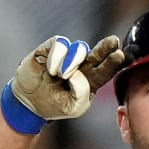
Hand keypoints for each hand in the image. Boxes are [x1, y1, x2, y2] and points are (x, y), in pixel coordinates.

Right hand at [10, 35, 124, 121]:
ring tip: (62, 75)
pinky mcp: (51, 48)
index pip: (106, 70)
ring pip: (79, 48)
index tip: (119, 55)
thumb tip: (78, 73)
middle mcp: (82, 65)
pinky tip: (51, 70)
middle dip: (106, 47)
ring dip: (72, 61)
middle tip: (113, 42)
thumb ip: (81, 92)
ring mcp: (67, 55)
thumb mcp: (73, 107)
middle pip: (98, 53)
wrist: (30, 102)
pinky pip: (60, 44)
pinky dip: (57, 56)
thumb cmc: (55, 105)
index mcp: (91, 80)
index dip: (113, 62)